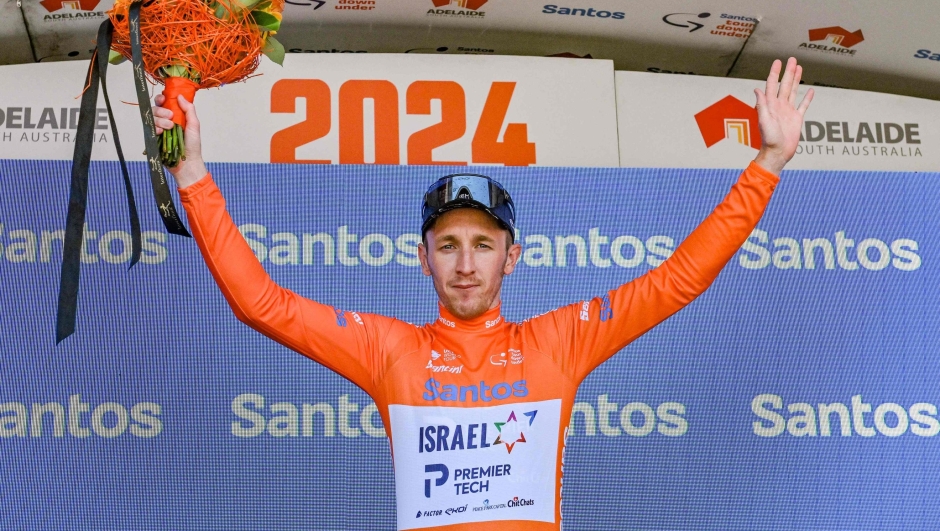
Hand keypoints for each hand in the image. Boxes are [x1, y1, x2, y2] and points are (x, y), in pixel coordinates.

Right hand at [154, 93, 207, 188]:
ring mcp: (159, 129)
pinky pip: (149, 128)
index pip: (164, 102)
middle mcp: (166, 121)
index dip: (162, 99)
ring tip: (169, 127)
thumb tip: (180, 95)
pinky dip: (154, 128)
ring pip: (152, 117)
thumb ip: (189, 110)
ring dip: (160, 120)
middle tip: (170, 116)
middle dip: (161, 110)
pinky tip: (161, 132)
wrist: (186, 163)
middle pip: (155, 108)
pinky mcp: (154, 138)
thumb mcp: (194, 125)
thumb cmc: (192, 145)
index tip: (164, 99)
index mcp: (176, 116)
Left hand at [753, 57, 813, 174]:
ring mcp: (788, 111)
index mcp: (771, 105)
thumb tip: (757, 90)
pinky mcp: (796, 118)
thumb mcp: (764, 121)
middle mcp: (779, 105)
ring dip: (796, 80)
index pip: (772, 84)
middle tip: (792, 59)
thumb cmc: (769, 139)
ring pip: (793, 91)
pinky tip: (810, 90)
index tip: (778, 61)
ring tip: (799, 68)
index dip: (774, 73)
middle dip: (788, 72)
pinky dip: (807, 98)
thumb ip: (761, 105)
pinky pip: (803, 105)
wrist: (777, 152)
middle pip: (785, 84)